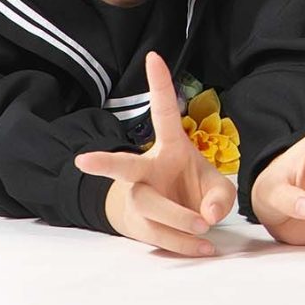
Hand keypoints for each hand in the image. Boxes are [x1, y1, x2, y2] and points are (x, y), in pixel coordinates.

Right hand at [73, 50, 235, 256]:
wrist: (171, 219)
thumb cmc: (194, 191)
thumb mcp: (218, 187)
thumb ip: (222, 196)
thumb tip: (209, 216)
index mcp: (169, 147)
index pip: (162, 112)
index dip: (159, 85)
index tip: (154, 56)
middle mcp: (146, 170)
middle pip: (124, 167)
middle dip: (105, 163)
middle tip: (82, 161)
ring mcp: (138, 198)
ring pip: (151, 207)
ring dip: (179, 218)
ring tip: (204, 225)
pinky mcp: (139, 226)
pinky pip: (160, 235)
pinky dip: (185, 243)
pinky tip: (204, 248)